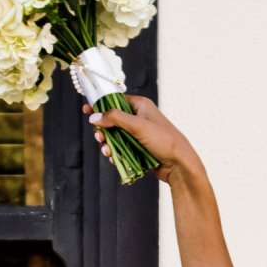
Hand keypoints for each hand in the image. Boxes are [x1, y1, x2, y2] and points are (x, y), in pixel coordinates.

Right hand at [83, 93, 197, 183]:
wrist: (179, 165)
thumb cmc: (164, 140)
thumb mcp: (138, 125)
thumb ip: (115, 119)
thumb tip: (95, 116)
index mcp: (140, 106)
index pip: (115, 101)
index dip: (100, 105)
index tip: (86, 109)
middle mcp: (139, 118)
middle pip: (112, 120)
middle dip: (103, 130)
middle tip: (99, 136)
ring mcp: (139, 134)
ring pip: (115, 136)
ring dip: (108, 143)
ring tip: (106, 150)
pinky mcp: (139, 149)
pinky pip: (122, 148)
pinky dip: (115, 153)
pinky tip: (113, 158)